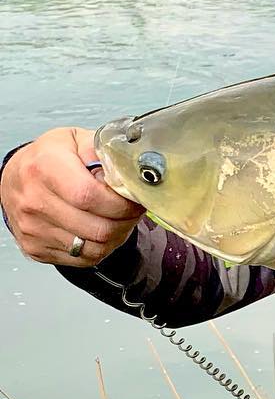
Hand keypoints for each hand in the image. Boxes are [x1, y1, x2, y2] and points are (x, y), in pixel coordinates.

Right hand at [0, 128, 144, 266]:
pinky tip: (101, 230)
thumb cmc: (48, 158)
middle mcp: (34, 200)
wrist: (15, 178)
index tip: (135, 200)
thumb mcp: (74, 140)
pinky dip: (100, 248)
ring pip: (93, 248)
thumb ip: (103, 152)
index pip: (90, 196)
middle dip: (126, 222)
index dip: (121, 204)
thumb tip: (128, 173)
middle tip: (133, 211)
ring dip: (116, 237)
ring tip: (119, 220)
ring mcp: (32, 228)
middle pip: (97, 228)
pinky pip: (82, 259)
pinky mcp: (35, 248)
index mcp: (44, 168)